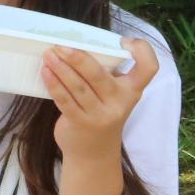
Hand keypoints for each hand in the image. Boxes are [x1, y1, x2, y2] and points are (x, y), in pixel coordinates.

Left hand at [45, 38, 159, 162]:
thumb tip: (77, 45)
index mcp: (132, 90)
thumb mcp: (114, 95)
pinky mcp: (80, 123)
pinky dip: (53, 83)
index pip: (148, 68)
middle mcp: (119, 103)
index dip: (142, 50)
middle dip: (78, 57)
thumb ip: (106, 73)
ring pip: (78, 86)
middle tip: (61, 45)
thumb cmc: (102, 113)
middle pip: (98, 75)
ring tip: (48, 54)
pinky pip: (64, 100)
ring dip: (60, 68)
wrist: (95, 153)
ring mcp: (100, 115)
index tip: (125, 41)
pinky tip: (45, 71)